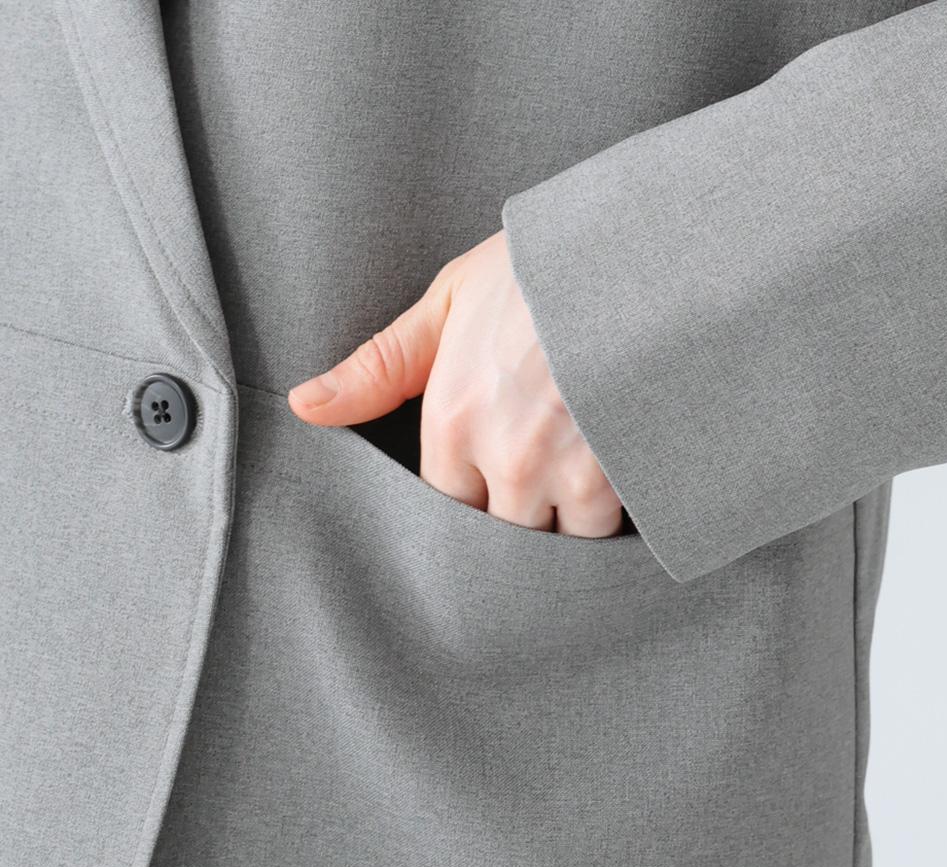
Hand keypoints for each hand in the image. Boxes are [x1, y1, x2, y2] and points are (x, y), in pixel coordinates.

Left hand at [287, 231, 626, 537]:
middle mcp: (505, 460)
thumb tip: (304, 404)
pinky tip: (617, 476)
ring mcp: (567, 473)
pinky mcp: (624, 477)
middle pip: (499, 534)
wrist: (642, 244)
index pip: (444, 507)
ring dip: (564, 521)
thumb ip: (380, 367)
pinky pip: (608, 533)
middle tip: (540, 475)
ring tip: (580, 476)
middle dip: (515, 513)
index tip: (491, 476)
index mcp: (454, 423)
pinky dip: (612, 516)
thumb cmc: (543, 268)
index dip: (470, 496)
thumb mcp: (451, 302)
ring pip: (556, 542)